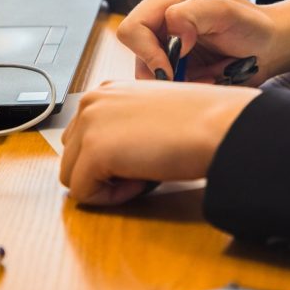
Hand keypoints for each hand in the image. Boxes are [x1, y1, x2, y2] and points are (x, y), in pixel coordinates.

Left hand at [60, 80, 259, 204]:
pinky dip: (112, 198)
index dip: (110, 157)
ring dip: (107, 184)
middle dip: (103, 171)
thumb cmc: (199, 120)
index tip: (142, 154)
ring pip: (72, 176)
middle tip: (144, 166)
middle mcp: (91, 102)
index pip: (83, 137)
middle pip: (72, 157)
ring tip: (144, 172)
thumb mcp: (152, 113)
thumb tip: (112, 154)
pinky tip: (144, 180)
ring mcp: (89, 125)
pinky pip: (84, 194)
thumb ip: (124, 126)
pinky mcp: (95, 152)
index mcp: (106, 91)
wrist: (217, 124)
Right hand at [116, 0, 289, 82]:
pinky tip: (208, 80)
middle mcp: (161, 24)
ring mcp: (167, 48)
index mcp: (165, 2)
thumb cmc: (251, 24)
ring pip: (150, 77)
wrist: (270, 46)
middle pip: (137, 57)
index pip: (133, 29)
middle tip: (194, 77)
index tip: (172, 66)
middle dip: (165, 72)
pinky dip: (187, 90)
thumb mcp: (226, 11)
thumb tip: (172, 32)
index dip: (148, 51)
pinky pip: (167, 88)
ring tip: (209, 76)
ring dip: (179, 83)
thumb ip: (193, 14)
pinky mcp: (176, 68)